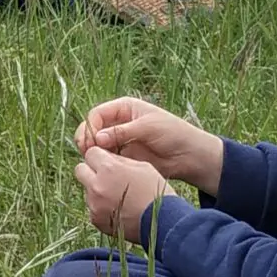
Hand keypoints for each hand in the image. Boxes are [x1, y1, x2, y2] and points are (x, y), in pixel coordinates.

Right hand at [74, 95, 223, 196]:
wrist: (189, 155)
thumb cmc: (173, 133)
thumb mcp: (148, 127)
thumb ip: (122, 131)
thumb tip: (98, 138)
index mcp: (124, 108)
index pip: (97, 114)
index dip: (91, 126)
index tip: (91, 140)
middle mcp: (119, 122)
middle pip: (93, 129)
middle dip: (87, 139)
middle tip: (87, 151)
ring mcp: (120, 140)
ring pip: (97, 145)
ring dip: (92, 152)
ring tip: (94, 161)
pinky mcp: (124, 156)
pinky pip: (107, 158)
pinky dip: (102, 161)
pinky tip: (104, 167)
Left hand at [75, 146, 170, 242]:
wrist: (163, 223)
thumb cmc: (155, 192)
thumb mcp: (142, 167)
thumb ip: (119, 160)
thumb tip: (106, 156)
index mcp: (109, 169)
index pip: (90, 153)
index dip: (100, 156)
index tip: (107, 162)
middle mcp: (97, 186)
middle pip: (80, 169)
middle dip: (90, 170)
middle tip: (105, 176)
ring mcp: (94, 205)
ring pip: (86, 190)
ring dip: (96, 190)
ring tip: (117, 196)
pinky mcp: (96, 220)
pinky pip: (92, 207)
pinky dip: (100, 207)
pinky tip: (118, 210)